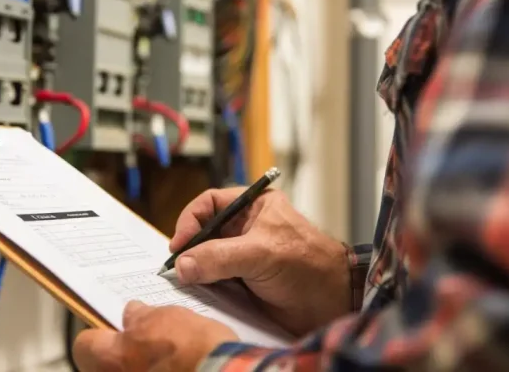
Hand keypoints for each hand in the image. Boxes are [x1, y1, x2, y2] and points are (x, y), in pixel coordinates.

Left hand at [73, 301, 236, 371]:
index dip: (97, 333)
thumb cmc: (197, 350)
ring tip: (162, 357)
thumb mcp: (167, 316)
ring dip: (139, 367)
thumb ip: (141, 316)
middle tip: (137, 342)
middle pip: (101, 366)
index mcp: (112, 357)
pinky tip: (176, 368)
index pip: (84, 344)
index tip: (110, 328)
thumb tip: (132, 314)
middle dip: (118, 354)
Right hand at [170, 188, 348, 334]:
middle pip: (204, 232)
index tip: (179, 243)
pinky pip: (214, 280)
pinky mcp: (243, 282)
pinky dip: (204, 286)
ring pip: (207, 258)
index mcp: (254, 206)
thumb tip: (182, 265)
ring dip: (195, 269)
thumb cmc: (307, 265)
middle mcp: (246, 228)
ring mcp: (244, 256)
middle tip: (176, 266)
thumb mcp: (260, 253)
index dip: (190, 220)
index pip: (210, 204)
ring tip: (184, 281)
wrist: (332, 304)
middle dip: (189, 247)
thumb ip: (218, 257)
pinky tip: (198, 292)